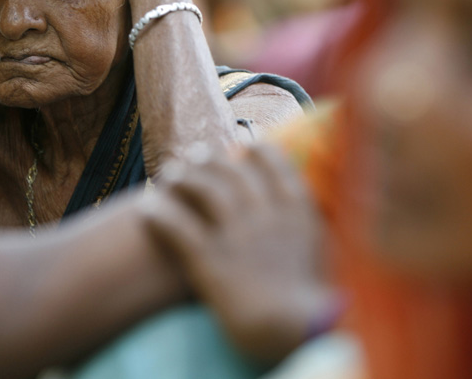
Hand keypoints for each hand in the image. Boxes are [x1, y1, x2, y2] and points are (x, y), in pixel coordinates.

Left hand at [143, 143, 337, 360]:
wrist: (298, 328)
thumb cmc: (316, 301)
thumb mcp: (326, 254)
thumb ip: (317, 229)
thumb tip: (312, 216)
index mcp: (296, 210)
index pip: (275, 165)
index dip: (258, 150)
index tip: (246, 143)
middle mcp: (264, 213)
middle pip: (232, 171)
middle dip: (211, 158)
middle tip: (196, 154)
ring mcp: (235, 233)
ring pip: (203, 189)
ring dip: (183, 178)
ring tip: (168, 174)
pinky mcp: (209, 257)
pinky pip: (176, 227)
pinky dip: (158, 215)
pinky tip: (144, 210)